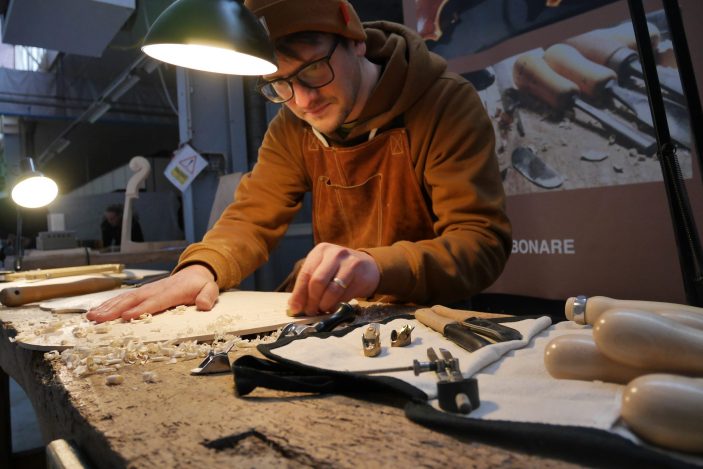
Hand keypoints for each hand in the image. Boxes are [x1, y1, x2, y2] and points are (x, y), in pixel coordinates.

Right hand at [86, 264, 218, 323]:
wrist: (195, 272)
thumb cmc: (201, 284)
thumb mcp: (211, 289)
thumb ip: (208, 296)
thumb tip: (203, 305)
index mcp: (173, 291)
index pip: (155, 302)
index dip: (141, 309)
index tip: (126, 317)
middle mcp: (156, 289)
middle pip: (134, 300)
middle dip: (115, 310)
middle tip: (99, 319)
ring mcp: (147, 290)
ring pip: (125, 299)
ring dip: (108, 307)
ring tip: (92, 317)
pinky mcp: (142, 292)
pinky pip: (124, 298)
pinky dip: (110, 305)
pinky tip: (97, 312)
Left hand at [288, 242, 379, 314]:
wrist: (368, 267)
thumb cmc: (340, 270)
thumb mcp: (322, 271)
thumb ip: (308, 285)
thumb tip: (294, 306)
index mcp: (320, 251)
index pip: (305, 274)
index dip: (299, 294)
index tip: (295, 308)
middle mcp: (334, 254)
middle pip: (317, 282)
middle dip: (312, 301)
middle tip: (311, 311)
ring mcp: (349, 262)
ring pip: (331, 290)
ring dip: (324, 305)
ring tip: (322, 310)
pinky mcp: (360, 274)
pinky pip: (345, 295)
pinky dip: (337, 305)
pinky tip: (334, 306)